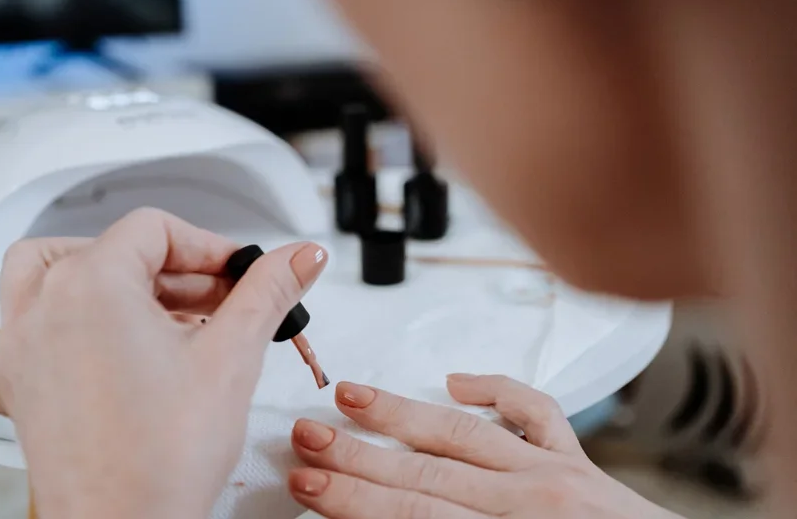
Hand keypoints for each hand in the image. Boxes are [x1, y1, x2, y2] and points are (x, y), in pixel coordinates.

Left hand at [0, 208, 327, 518]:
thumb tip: (300, 257)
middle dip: (173, 270)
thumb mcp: (232, 354)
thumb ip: (268, 291)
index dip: (208, 247)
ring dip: (92, 273)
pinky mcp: (15, 387)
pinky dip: (9, 331)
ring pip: (38, 273)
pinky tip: (50, 337)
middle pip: (110, 249)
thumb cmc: (165, 457)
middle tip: (217, 300)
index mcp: (92, 284)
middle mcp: (44, 307)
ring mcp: (21, 347)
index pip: (156, 229)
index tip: (238, 274)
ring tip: (143, 300)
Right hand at [288, 374, 679, 518]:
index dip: (353, 498)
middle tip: (308, 438)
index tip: (309, 482)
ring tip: (353, 398)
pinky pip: (536, 414)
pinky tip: (457, 381)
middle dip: (359, 456)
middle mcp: (536, 502)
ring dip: (402, 416)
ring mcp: (557, 475)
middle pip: (426, 473)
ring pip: (464, 433)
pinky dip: (497, 390)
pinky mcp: (579, 462)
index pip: (415, 513)